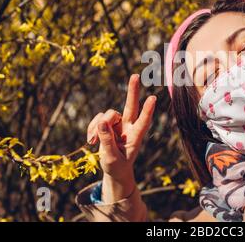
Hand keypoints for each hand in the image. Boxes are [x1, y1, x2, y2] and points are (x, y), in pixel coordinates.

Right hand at [86, 74, 155, 190]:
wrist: (114, 169)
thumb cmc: (117, 165)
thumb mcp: (111, 158)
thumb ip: (107, 141)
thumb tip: (102, 122)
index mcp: (135, 137)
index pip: (143, 122)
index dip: (147, 110)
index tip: (153, 98)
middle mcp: (129, 126)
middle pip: (131, 106)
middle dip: (132, 91)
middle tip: (135, 75)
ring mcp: (119, 124)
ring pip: (108, 115)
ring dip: (98, 126)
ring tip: (93, 141)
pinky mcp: (108, 123)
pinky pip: (98, 119)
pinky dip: (92, 128)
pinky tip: (91, 140)